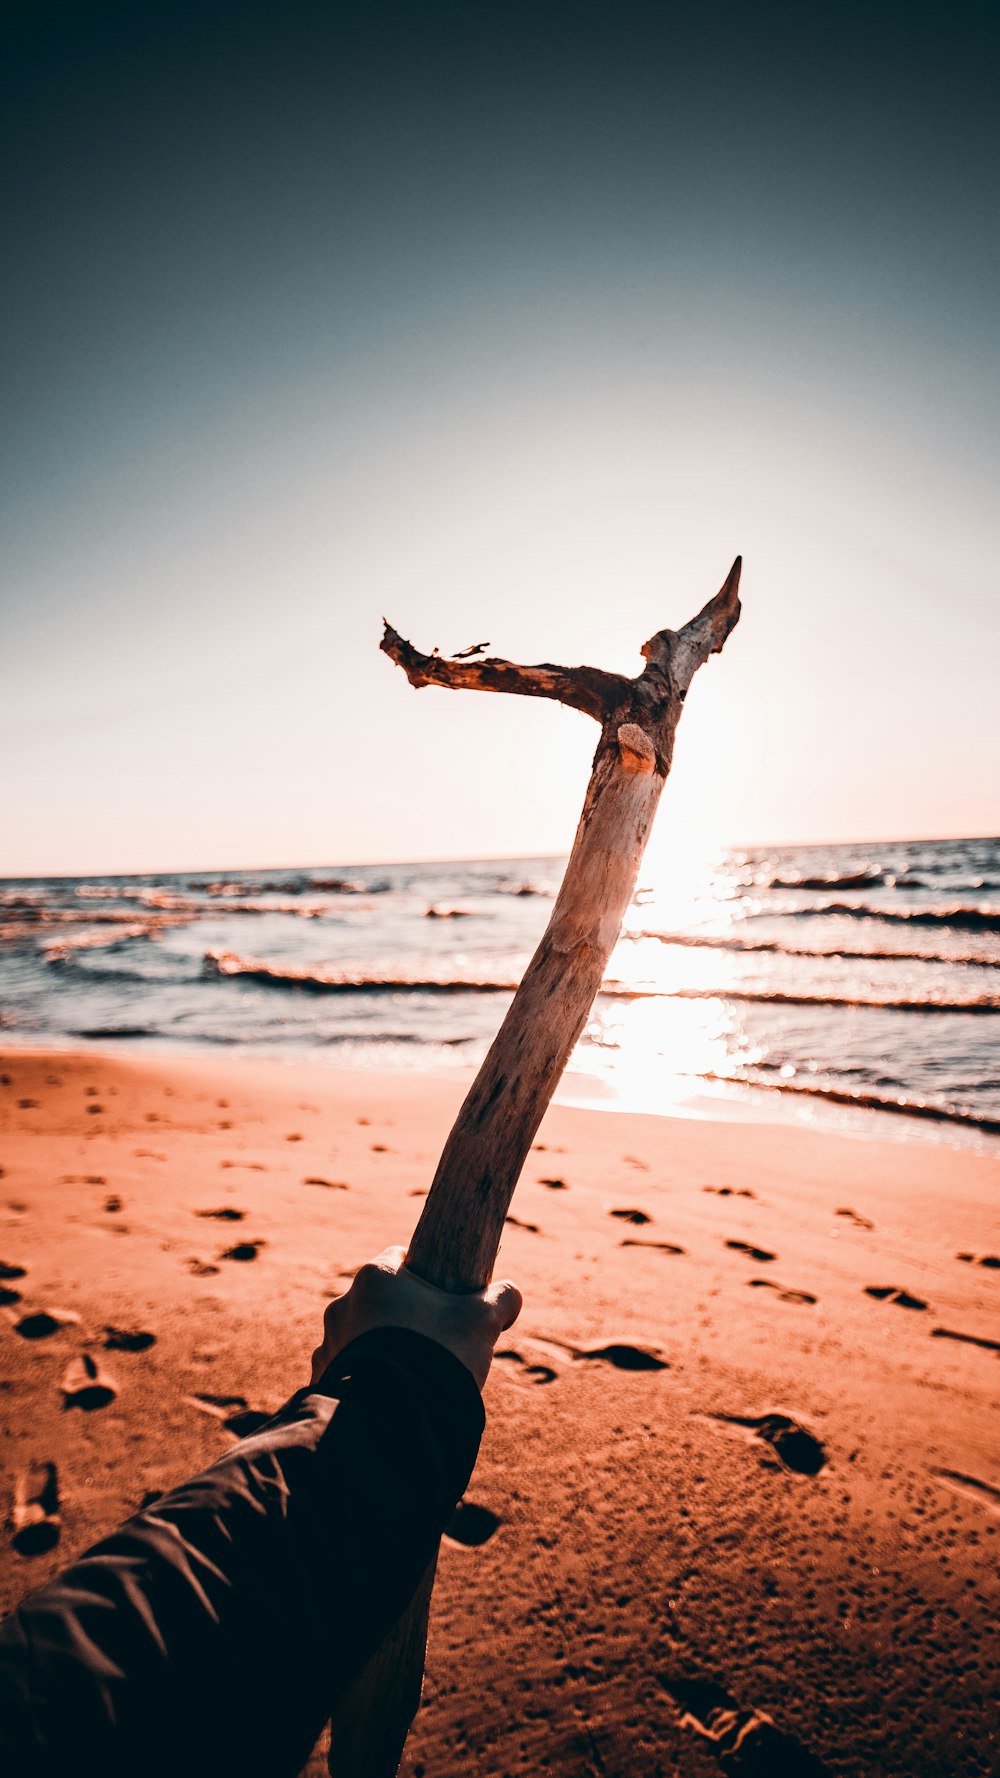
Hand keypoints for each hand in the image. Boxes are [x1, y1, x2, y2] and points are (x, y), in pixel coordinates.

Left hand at [311, 1245, 521, 1390]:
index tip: (441, 1295)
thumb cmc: (439, 1354)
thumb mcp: (482, 1320)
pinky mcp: (323, 1379)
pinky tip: (386, 1393)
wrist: (399, 1417)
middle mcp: (344, 1304)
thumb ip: (501, 1298)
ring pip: (359, 1336)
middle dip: (402, 1316)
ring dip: (378, 1347)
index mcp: (376, 1277)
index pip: (398, 1258)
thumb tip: (510, 1296)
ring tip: (409, 1372)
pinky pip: (344, 1370)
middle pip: (379, 1300)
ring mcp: (329, 1342)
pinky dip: (363, 1378)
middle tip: (431, 1340)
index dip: (423, 1275)